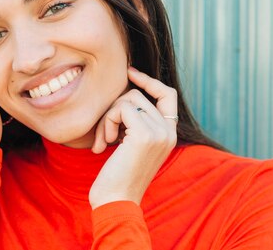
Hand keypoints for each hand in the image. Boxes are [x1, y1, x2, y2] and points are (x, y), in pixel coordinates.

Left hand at [88, 66, 177, 208]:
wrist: (116, 201)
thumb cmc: (117, 175)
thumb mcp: (130, 145)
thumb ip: (135, 123)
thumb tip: (124, 95)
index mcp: (169, 135)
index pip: (168, 94)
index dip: (149, 80)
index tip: (129, 72)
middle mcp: (169, 132)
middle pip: (138, 95)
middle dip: (114, 109)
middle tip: (104, 134)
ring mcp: (159, 132)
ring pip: (128, 99)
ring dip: (108, 117)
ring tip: (103, 141)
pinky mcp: (145, 134)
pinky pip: (121, 108)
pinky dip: (107, 122)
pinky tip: (103, 145)